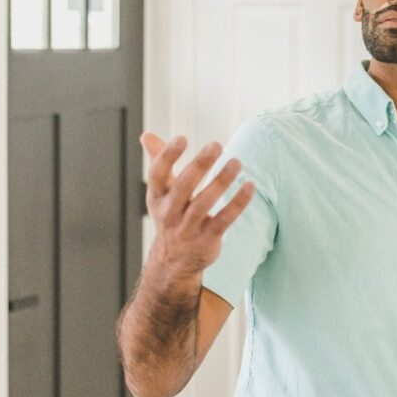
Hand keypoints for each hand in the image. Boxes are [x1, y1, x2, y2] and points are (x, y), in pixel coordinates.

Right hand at [141, 133, 254, 279]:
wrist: (174, 261)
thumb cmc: (171, 214)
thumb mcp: (161, 192)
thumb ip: (157, 161)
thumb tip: (146, 135)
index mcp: (157, 197)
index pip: (157, 174)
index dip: (167, 156)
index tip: (182, 138)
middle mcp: (169, 213)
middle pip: (184, 186)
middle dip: (200, 165)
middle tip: (216, 145)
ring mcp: (187, 228)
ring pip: (204, 203)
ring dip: (221, 181)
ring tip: (236, 162)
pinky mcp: (207, 240)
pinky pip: (224, 220)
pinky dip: (237, 203)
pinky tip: (250, 186)